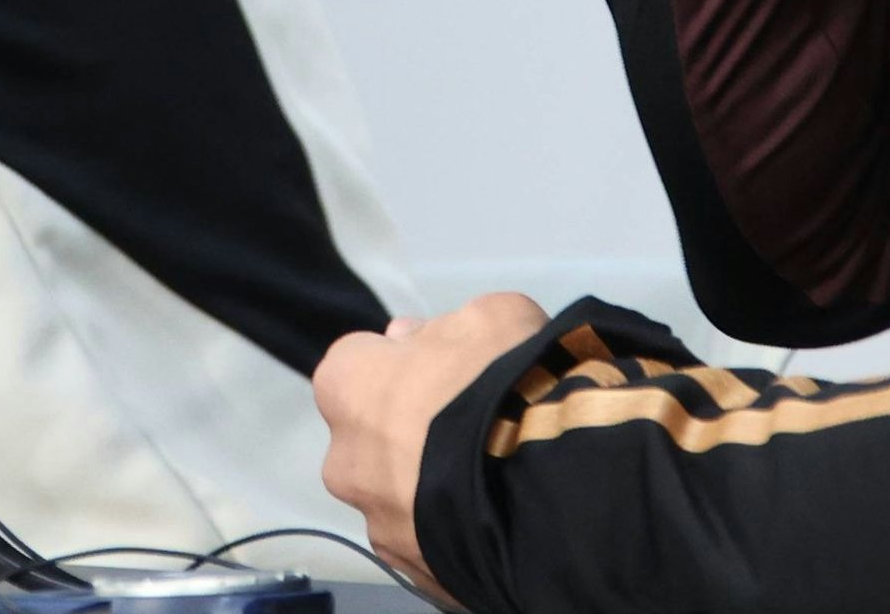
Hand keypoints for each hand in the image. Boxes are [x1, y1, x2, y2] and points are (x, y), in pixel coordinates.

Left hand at [313, 291, 545, 609]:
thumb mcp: (494, 317)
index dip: (407, 360)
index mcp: (346, 387)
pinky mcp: (415, 572)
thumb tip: (422, 342)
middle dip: (413, 427)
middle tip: (474, 422)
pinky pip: (431, 539)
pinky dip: (455, 526)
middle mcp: (343, 460)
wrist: (546, 491)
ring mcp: (378, 524)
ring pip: (401, 494)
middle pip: (375, 435)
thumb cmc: (503, 384)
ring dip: (433, 483)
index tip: (449, 365)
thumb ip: (451, 326)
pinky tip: (497, 512)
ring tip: (495, 475)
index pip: (361, 362)